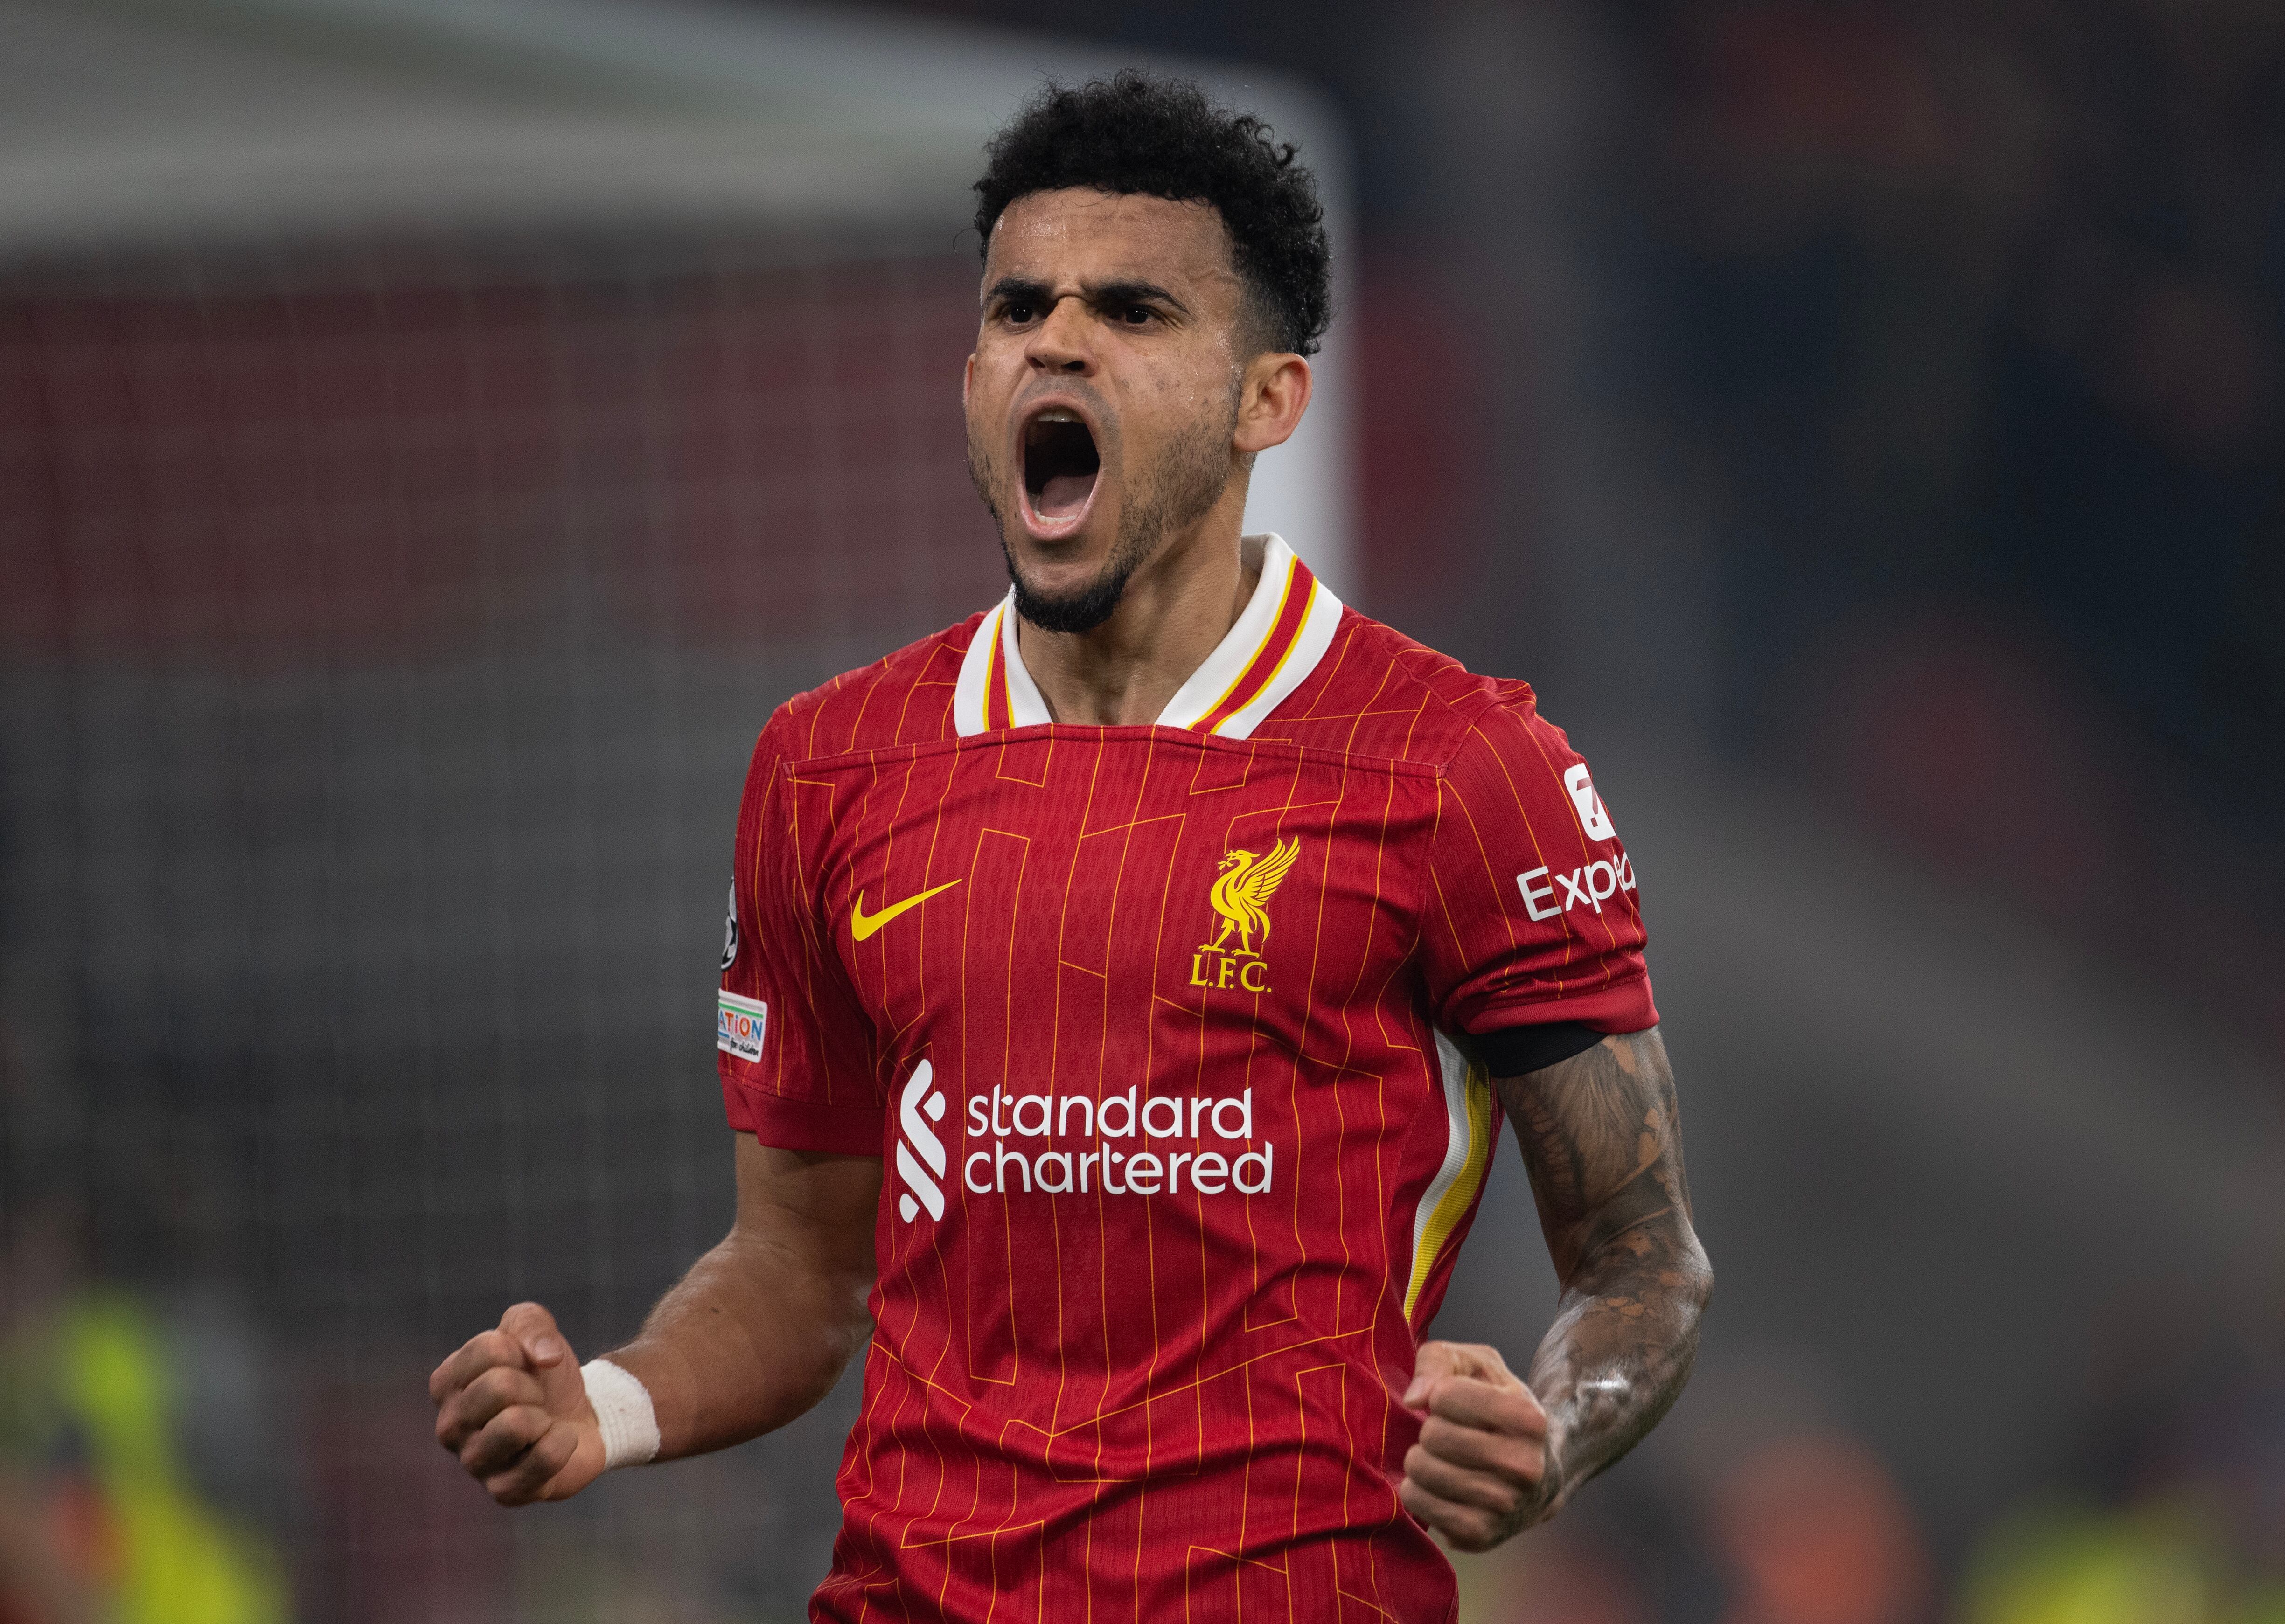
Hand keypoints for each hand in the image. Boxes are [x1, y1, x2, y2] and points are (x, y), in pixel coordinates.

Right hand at [430, 1301, 605, 1505]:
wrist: (579, 1415)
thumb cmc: (543, 1374)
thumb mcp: (535, 1328)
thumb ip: (530, 1323)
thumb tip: (545, 1358)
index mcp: (445, 1385)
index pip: (488, 1349)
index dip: (521, 1350)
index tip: (522, 1365)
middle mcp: (448, 1427)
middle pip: (499, 1386)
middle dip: (533, 1385)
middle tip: (534, 1398)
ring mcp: (472, 1464)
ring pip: (516, 1424)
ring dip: (544, 1416)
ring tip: (539, 1423)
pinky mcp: (504, 1492)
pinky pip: (545, 1457)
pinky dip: (564, 1442)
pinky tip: (554, 1444)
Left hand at [1396, 1340, 1559, 1550]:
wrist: (1540, 1475)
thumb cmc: (1498, 1408)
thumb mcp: (1478, 1366)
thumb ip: (1440, 1360)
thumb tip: (1414, 1399)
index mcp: (1528, 1418)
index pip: (1445, 1396)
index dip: (1441, 1395)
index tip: (1457, 1405)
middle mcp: (1523, 1467)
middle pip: (1432, 1435)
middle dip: (1430, 1428)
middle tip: (1448, 1435)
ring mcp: (1502, 1506)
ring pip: (1420, 1468)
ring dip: (1421, 1458)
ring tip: (1443, 1458)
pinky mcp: (1478, 1535)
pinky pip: (1415, 1500)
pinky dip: (1416, 1487)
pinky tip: (1438, 1484)